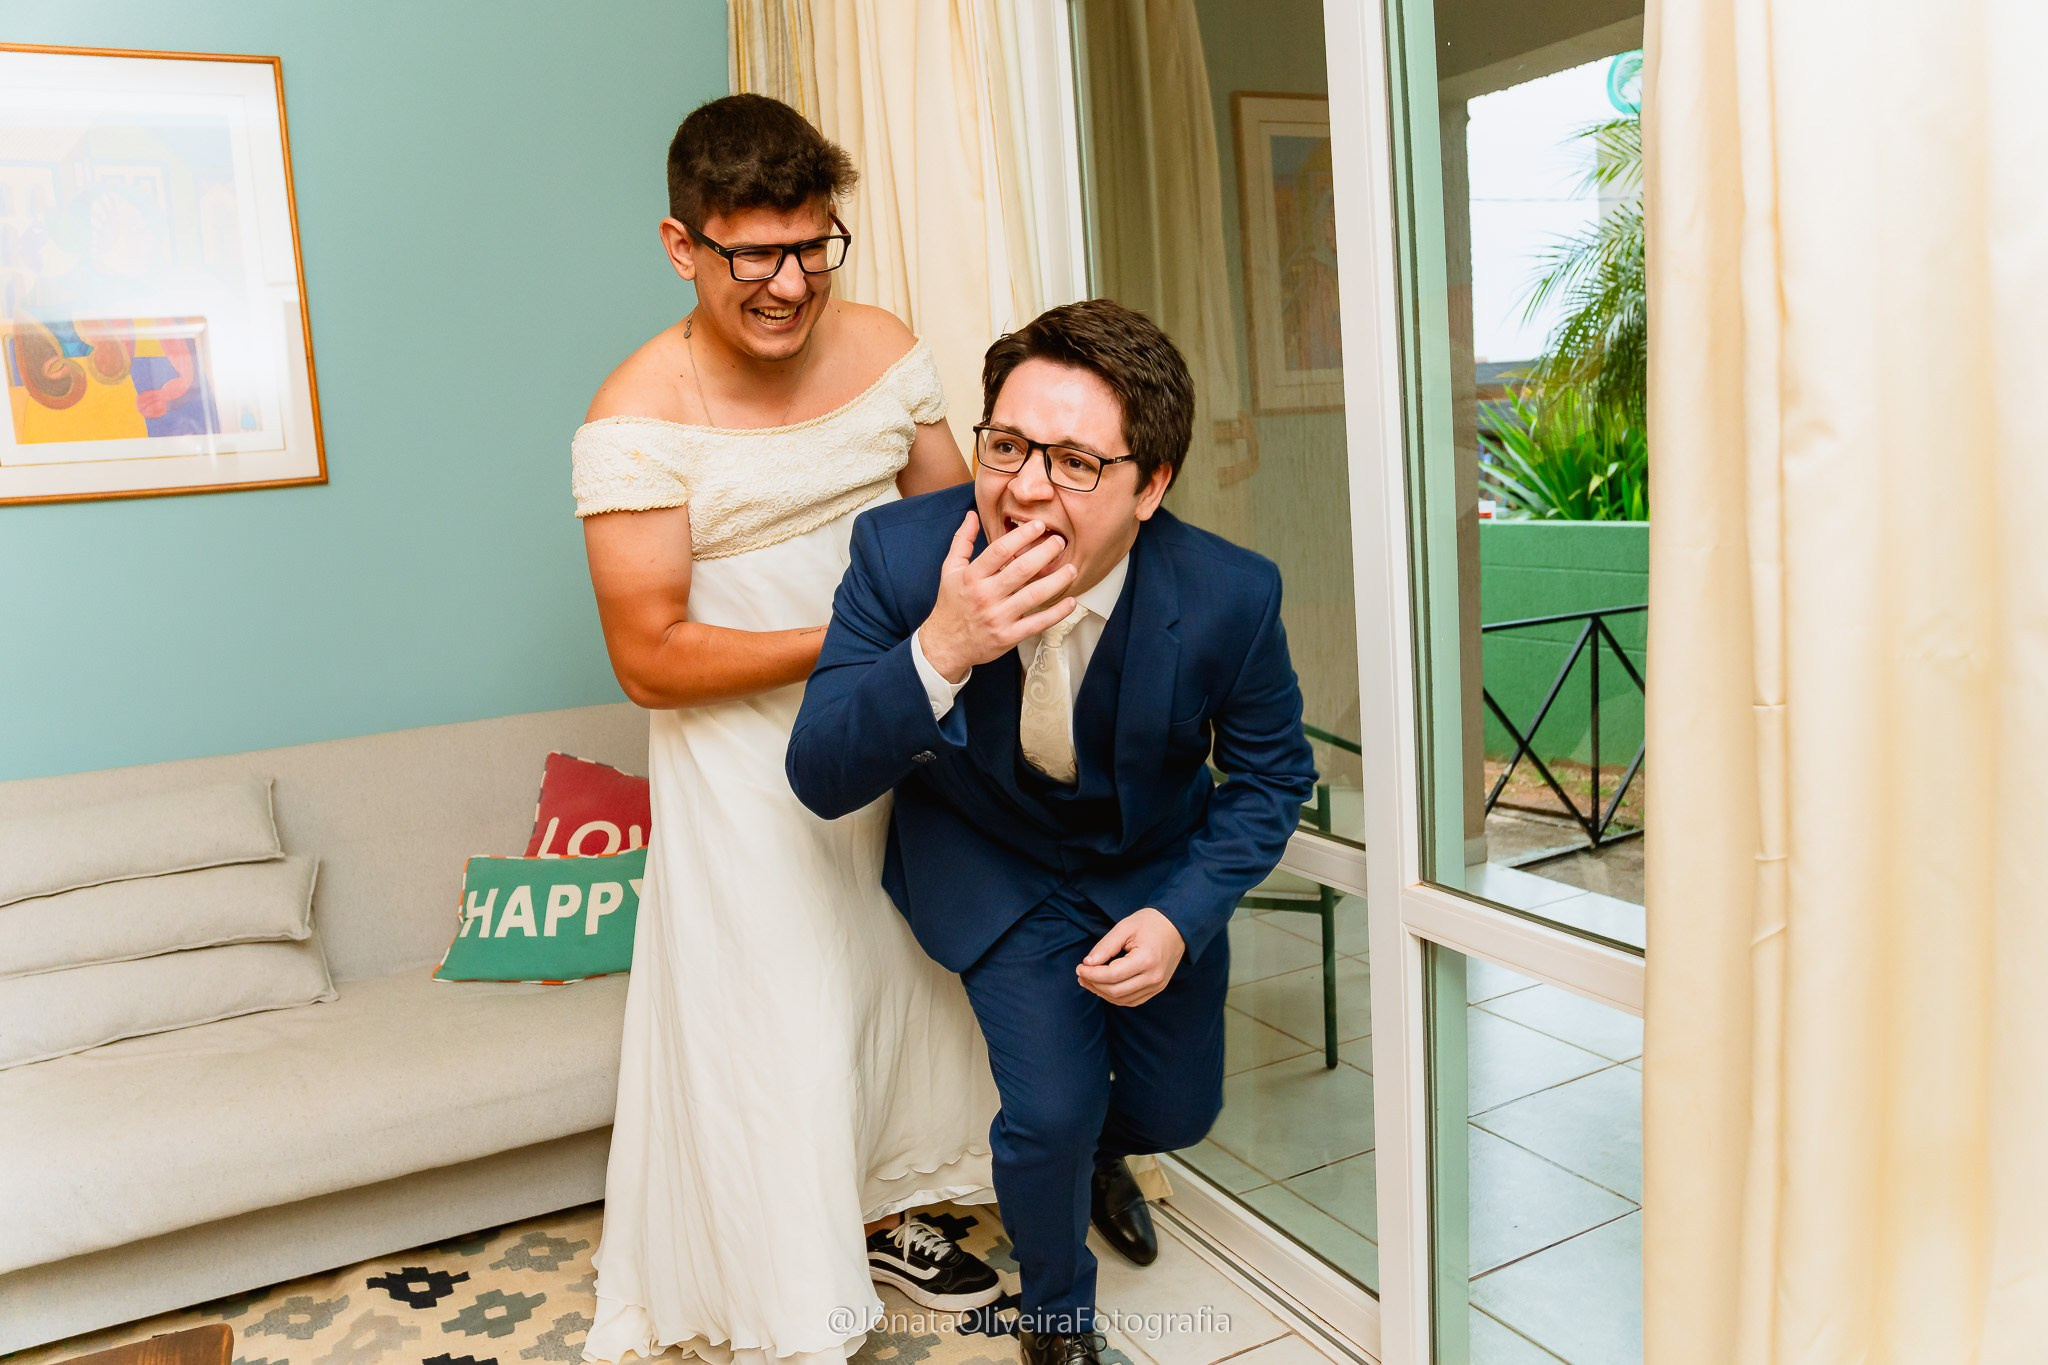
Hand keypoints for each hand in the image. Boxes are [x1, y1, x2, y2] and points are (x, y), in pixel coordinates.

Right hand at [916, 511, 1078, 681]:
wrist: (946, 644)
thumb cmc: (951, 604)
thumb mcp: (950, 570)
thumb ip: (962, 541)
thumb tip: (972, 515)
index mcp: (972, 577)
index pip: (1000, 551)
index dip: (1022, 535)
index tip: (1039, 525)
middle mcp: (986, 595)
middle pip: (1021, 569)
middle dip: (1045, 552)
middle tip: (1060, 542)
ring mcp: (998, 617)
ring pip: (1034, 595)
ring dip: (1057, 581)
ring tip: (1071, 568)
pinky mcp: (1008, 636)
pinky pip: (1037, 623)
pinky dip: (1057, 613)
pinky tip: (1071, 602)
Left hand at [1077, 908, 1185, 1007]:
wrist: (1177, 927)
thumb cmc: (1150, 923)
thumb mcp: (1125, 927)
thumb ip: (1105, 946)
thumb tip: (1087, 964)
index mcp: (1147, 959)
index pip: (1112, 975)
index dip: (1091, 974)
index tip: (1079, 967)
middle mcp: (1154, 977)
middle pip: (1115, 991)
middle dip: (1094, 984)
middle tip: (1081, 974)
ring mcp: (1157, 986)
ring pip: (1122, 999)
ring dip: (1102, 992)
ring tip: (1088, 981)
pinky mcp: (1157, 989)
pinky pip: (1132, 1000)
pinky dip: (1115, 997)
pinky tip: (1104, 986)